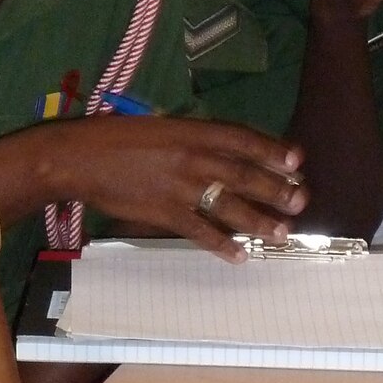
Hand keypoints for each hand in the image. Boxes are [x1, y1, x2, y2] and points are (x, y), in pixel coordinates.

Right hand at [52, 115, 305, 256]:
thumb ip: (192, 138)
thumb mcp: (161, 127)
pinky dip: (222, 245)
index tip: (297, 161)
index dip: (272, 150)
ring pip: (230, 205)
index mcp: (191, 130)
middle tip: (301, 201)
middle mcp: (192, 157)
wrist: (81, 157)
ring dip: (260, 220)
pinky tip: (240, 255)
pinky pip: (201, 232)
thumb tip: (224, 153)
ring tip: (282, 232)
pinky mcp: (165, 212)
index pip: (242, 139)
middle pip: (244, 174)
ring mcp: (180, 187)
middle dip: (276, 189)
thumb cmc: (117, 137)